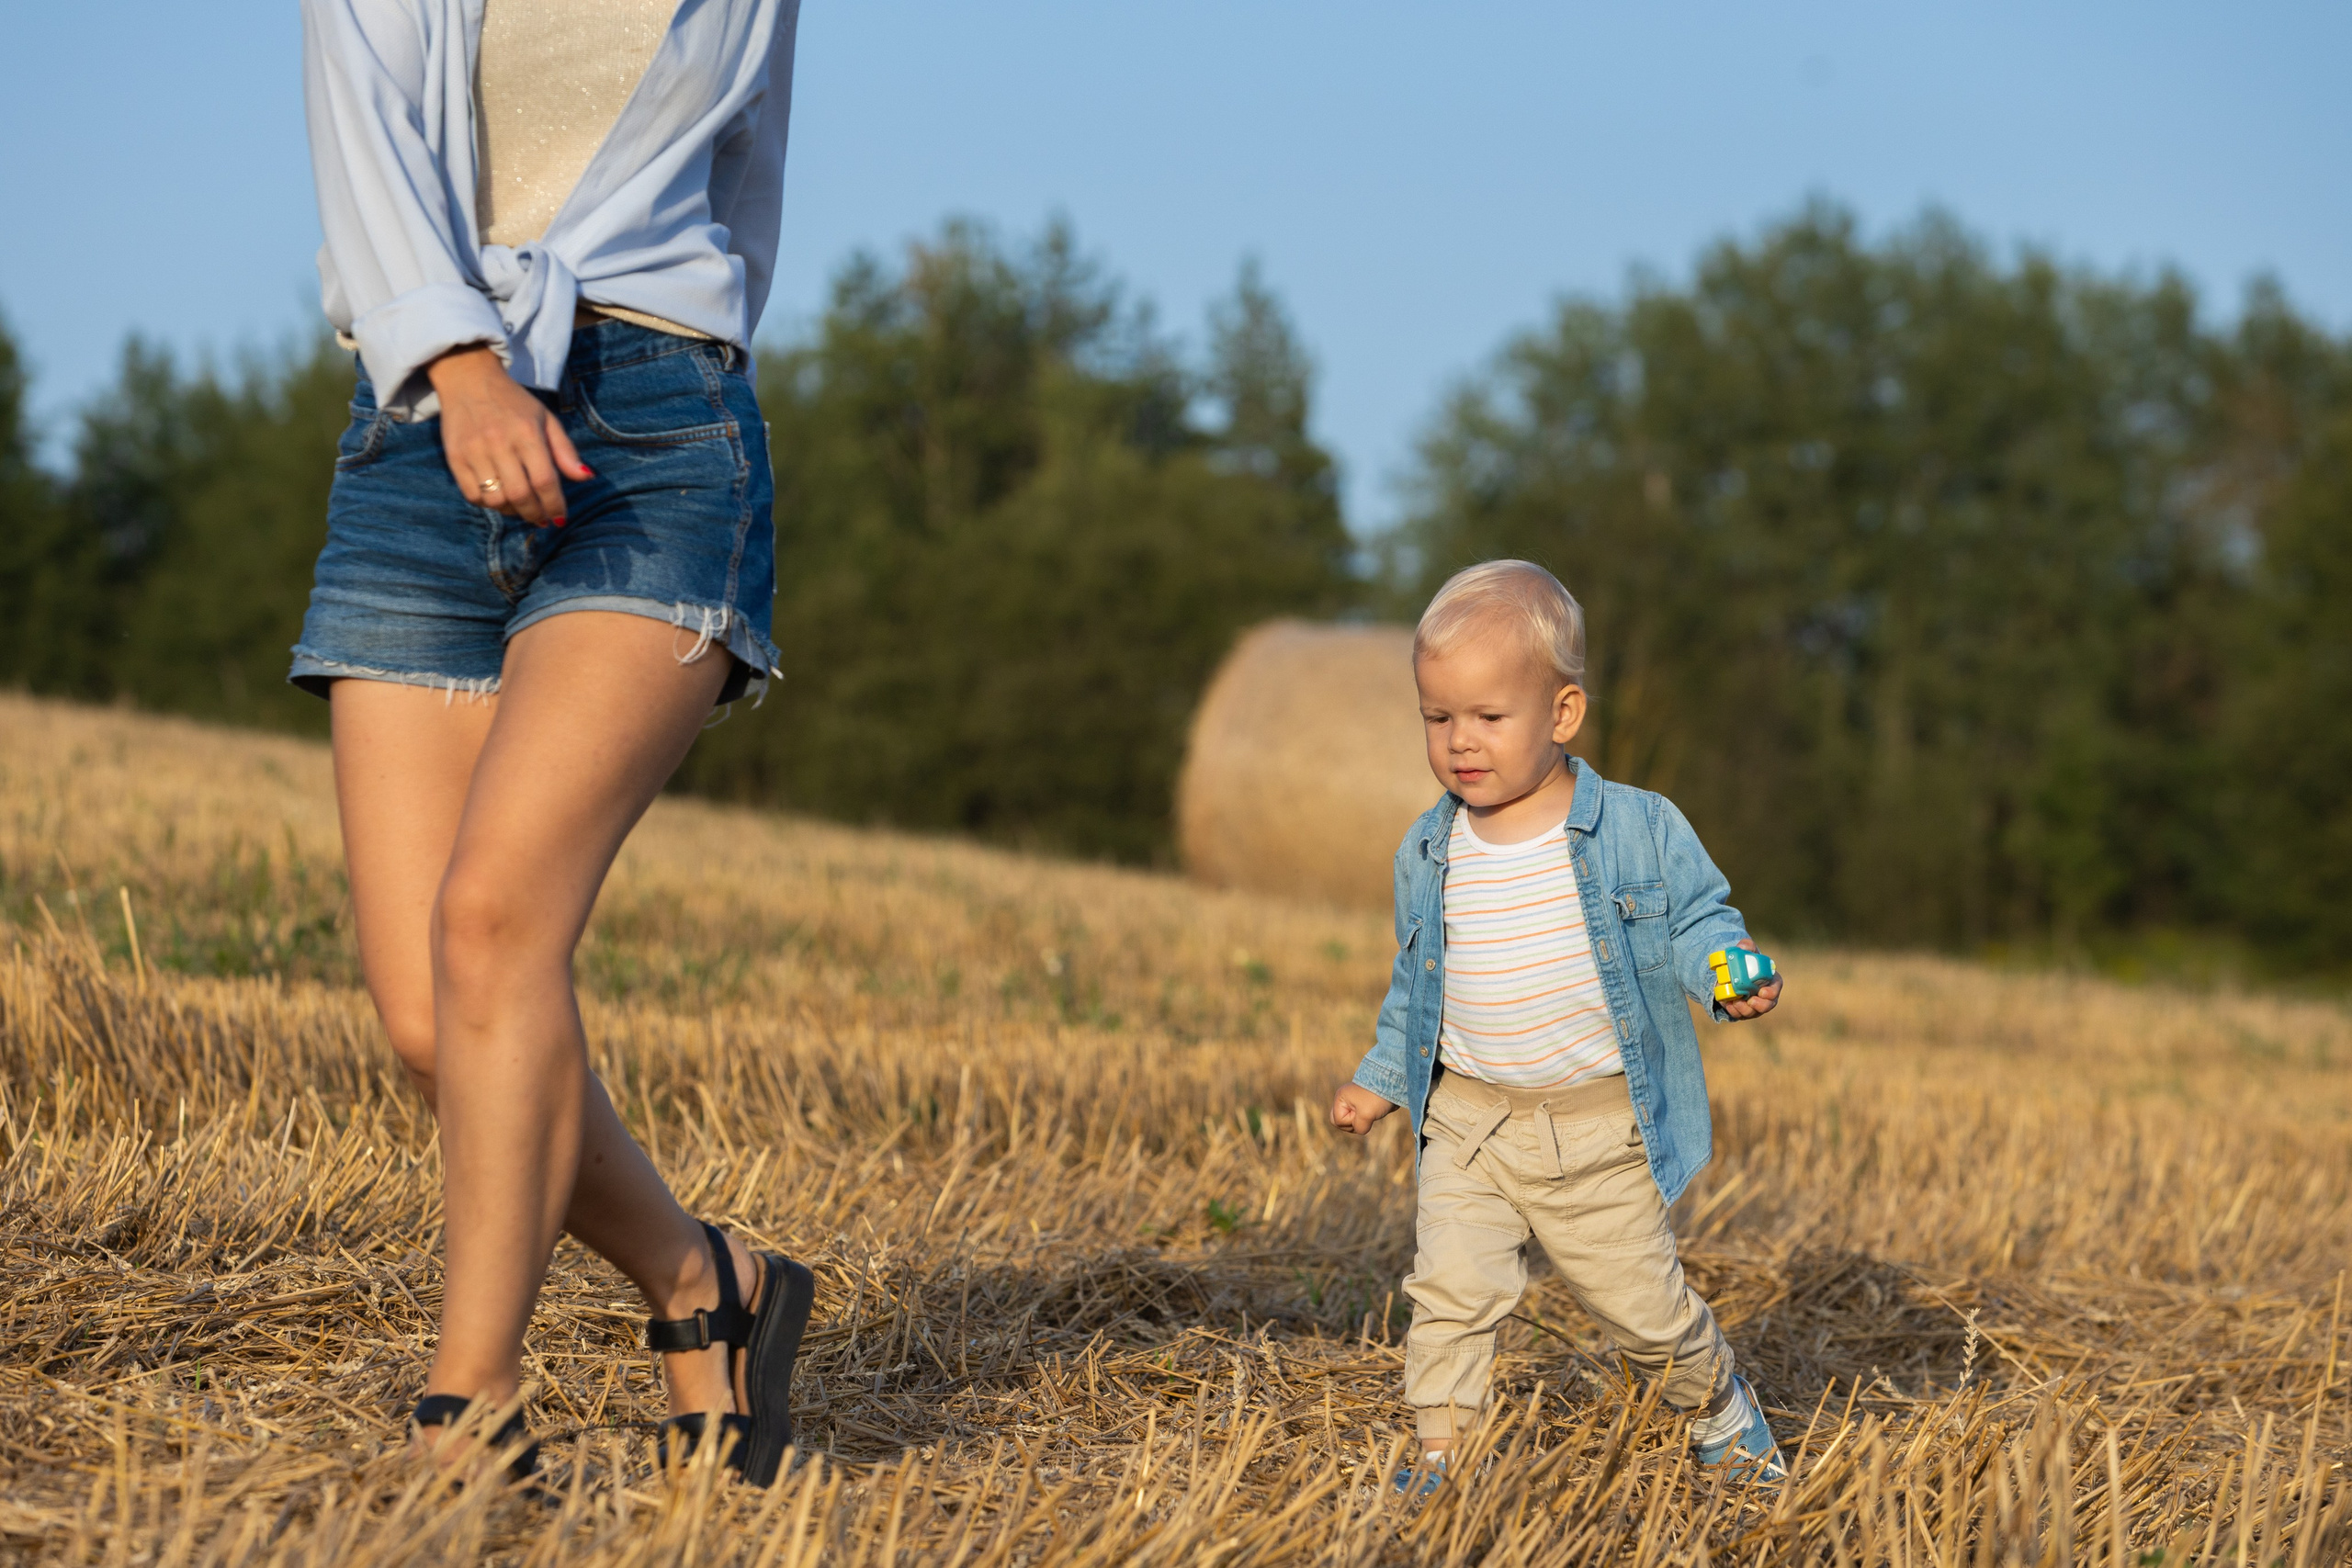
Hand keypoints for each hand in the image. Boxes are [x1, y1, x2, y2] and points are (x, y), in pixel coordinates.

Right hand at [426, 345, 590, 525]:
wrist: (468, 379)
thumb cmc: (514, 403)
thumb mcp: (546, 419)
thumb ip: (565, 450)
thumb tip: (586, 478)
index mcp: (527, 434)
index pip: (545, 481)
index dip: (555, 505)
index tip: (559, 517)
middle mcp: (500, 444)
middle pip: (521, 495)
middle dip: (535, 514)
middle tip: (542, 519)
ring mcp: (474, 452)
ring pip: (496, 500)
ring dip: (512, 512)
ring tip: (521, 508)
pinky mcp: (455, 458)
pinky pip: (473, 496)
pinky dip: (488, 504)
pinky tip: (499, 498)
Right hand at [1329, 1082, 1396, 1135]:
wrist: (1393, 1084)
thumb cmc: (1376, 1097)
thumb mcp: (1366, 1115)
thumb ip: (1359, 1127)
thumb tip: (1360, 1129)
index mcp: (1341, 1098)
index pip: (1338, 1121)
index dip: (1350, 1122)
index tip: (1362, 1112)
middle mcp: (1345, 1100)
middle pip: (1339, 1122)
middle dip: (1351, 1125)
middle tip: (1364, 1118)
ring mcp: (1353, 1102)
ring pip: (1350, 1121)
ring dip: (1361, 1122)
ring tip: (1371, 1113)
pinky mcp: (1363, 1104)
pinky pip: (1359, 1118)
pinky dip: (1366, 1119)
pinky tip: (1374, 1113)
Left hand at [1721, 937, 1782, 1020]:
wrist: (1732, 972)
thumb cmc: (1746, 962)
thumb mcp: (1747, 950)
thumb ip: (1747, 946)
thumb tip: (1742, 947)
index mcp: (1770, 980)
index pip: (1776, 988)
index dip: (1772, 992)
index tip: (1762, 991)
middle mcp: (1766, 995)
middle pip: (1768, 1005)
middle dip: (1760, 1005)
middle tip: (1750, 1001)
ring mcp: (1755, 1005)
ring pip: (1754, 1012)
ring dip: (1745, 1009)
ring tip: (1735, 1002)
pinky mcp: (1744, 1011)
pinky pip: (1741, 1015)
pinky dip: (1734, 1011)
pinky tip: (1729, 1004)